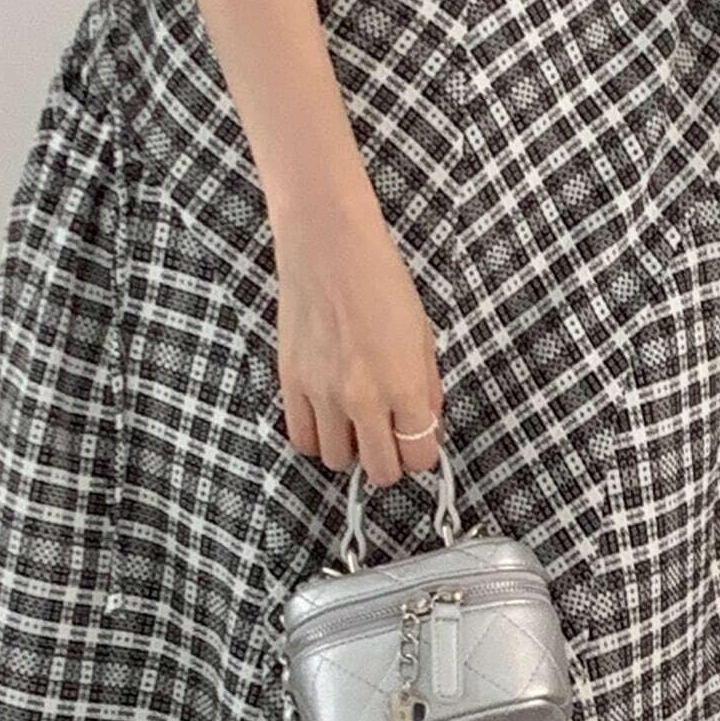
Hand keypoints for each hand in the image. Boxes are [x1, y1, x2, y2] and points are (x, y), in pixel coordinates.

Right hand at [271, 179, 445, 485]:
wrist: (331, 249)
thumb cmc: (382, 283)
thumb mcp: (423, 335)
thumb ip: (427, 387)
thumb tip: (426, 424)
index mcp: (405, 386)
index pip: (419, 458)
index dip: (421, 455)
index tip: (416, 441)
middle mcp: (364, 399)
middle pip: (380, 471)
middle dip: (389, 462)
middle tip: (387, 439)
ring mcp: (323, 395)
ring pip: (336, 461)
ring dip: (350, 450)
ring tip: (354, 424)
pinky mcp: (292, 384)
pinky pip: (302, 439)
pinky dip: (317, 437)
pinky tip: (327, 417)